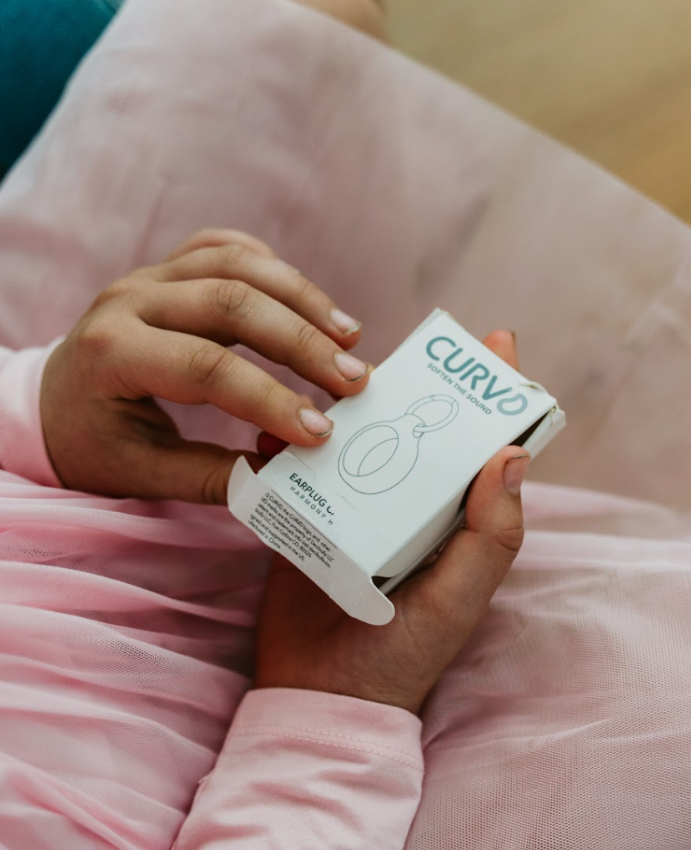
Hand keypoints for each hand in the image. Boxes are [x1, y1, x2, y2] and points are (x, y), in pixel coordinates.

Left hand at [40, 228, 370, 501]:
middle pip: (230, 302)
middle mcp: (128, 300)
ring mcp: (149, 276)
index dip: (269, 398)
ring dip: (303, 299)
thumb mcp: (144, 474)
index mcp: (111, 354)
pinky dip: (276, 272)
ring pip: (237, 264)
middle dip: (301, 341)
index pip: (204, 367)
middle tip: (354, 381)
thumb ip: (213, 477)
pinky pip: (228, 250)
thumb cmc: (97, 444)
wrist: (54, 403)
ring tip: (349, 338)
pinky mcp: (170, 267)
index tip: (318, 432)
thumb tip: (285, 474)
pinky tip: (312, 307)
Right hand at [255, 332, 529, 714]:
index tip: (497, 341)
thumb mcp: (460, 597)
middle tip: (406, 348)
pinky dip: (291, 449)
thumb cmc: (405, 654)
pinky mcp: (312, 524)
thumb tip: (513, 455)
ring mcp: (360, 515)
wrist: (325, 696)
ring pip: (360, 444)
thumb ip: (492, 533)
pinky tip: (277, 428)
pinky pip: (303, 475)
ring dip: (350, 410)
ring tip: (336, 377)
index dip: (495, 397)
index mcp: (458, 524)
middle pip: (420, 433)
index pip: (484, 449)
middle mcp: (413, 512)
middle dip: (417, 386)